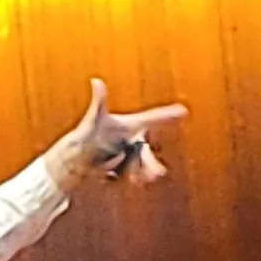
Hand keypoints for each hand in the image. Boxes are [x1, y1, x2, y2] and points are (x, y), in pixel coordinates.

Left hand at [50, 80, 189, 188]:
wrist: (77, 157)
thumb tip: (96, 81)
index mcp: (130, 125)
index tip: (183, 110)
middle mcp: (133, 139)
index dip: (167, 115)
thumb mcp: (93, 120)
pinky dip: (130, 176)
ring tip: (135, 179)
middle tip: (158, 174)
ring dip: (142, 172)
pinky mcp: (127, 167)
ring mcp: (131, 154)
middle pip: (148, 151)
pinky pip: (134, 174)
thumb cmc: (86, 134)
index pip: (152, 118)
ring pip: (143, 165)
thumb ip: (99, 103)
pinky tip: (120, 178)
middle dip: (153, 163)